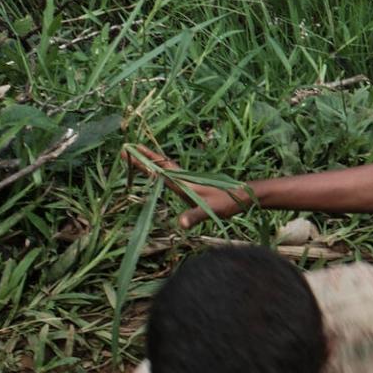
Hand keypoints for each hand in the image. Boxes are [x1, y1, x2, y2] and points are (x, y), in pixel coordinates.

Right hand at [124, 145, 248, 229]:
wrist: (245, 196)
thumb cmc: (228, 203)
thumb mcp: (211, 210)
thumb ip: (195, 216)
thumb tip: (180, 223)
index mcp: (183, 182)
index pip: (158, 169)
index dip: (143, 161)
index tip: (128, 151)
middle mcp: (184, 179)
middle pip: (160, 164)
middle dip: (143, 156)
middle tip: (127, 148)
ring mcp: (189, 181)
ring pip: (165, 168)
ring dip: (152, 161)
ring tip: (138, 156)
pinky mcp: (194, 185)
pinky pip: (172, 175)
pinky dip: (161, 170)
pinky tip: (160, 173)